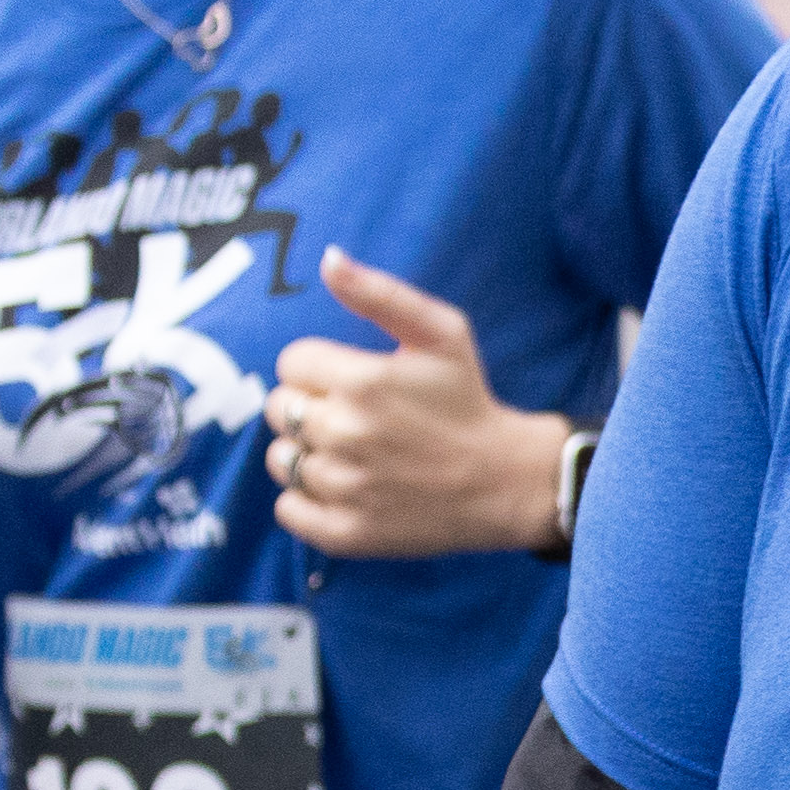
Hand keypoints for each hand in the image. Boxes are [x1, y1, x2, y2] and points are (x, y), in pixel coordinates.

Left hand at [270, 248, 567, 558]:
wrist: (508, 483)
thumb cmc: (470, 402)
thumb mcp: (442, 332)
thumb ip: (380, 292)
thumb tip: (328, 258)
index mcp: (362, 381)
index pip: (291, 363)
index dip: (322, 369)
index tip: (360, 382)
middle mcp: (346, 434)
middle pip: (280, 410)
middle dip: (313, 408)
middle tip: (361, 418)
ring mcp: (344, 487)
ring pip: (281, 460)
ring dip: (309, 455)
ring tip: (356, 455)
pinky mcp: (346, 531)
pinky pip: (289, 509)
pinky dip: (308, 501)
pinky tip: (348, 488)